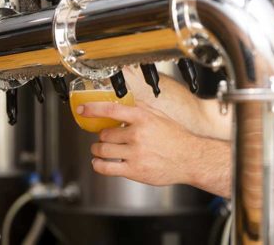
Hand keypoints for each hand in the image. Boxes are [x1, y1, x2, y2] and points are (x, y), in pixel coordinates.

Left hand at [77, 101, 198, 185]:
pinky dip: (98, 165)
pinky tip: (99, 163)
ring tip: (101, 150)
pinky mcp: (134, 171)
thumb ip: (142, 108)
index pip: (111, 109)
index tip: (82, 110)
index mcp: (143, 118)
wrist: (190, 158)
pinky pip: (106, 168)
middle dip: (102, 137)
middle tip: (105, 138)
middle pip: (104, 134)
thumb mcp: (161, 117)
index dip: (93, 109)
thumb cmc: (177, 138)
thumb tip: (126, 101)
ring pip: (102, 150)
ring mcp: (135, 154)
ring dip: (98, 150)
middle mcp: (138, 135)